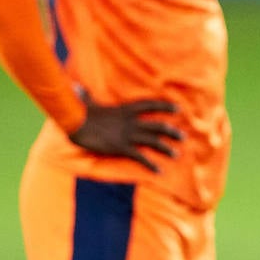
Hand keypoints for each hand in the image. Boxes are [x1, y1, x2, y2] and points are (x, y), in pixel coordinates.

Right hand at [68, 97, 183, 172]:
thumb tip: (76, 87)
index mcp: (125, 109)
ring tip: (177, 154)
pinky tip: (159, 172)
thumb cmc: (78, 112)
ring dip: (166, 148)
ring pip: (153, 141)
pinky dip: (151, 165)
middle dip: (172, 131)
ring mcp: (127, 135)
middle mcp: (131, 122)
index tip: (179, 108)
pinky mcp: (121, 147)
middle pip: (158, 126)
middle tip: (185, 137)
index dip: (165, 106)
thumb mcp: (86, 102)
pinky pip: (140, 157)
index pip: (151, 105)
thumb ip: (86, 96)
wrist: (75, 122)